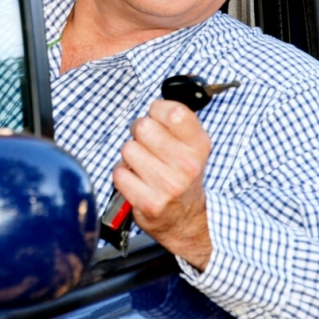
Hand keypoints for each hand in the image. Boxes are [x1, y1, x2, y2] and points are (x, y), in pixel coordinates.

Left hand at [114, 99, 212, 270]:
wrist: (186, 218)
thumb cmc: (182, 174)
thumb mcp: (192, 144)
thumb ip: (178, 119)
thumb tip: (157, 100)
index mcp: (199, 145)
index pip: (174, 112)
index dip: (158, 110)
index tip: (158, 118)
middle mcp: (187, 165)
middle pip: (143, 127)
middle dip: (140, 132)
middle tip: (148, 144)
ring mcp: (168, 185)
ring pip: (128, 149)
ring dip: (131, 155)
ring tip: (144, 165)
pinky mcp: (149, 203)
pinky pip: (119, 173)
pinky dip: (123, 175)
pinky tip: (137, 180)